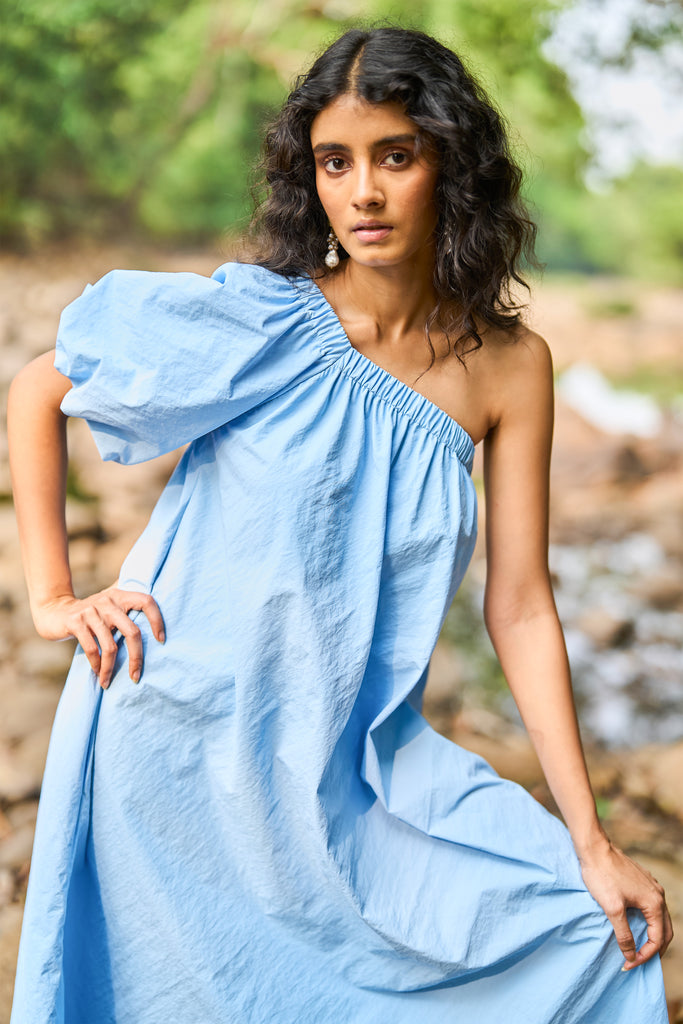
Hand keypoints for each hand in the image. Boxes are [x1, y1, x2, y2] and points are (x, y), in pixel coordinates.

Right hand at [32, 586, 164, 688]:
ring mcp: (91, 611)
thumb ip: (128, 608)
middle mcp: (108, 601)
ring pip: (110, 646)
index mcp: (121, 596)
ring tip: (108, 681)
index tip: (161, 641)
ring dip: (110, 668)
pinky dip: (96, 664)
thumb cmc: (91, 614)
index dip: (157, 620)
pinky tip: (98, 673)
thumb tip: (156, 627)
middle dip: (136, 658)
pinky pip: (91, 648)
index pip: (147, 602)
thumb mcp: (110, 605)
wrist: (55, 610)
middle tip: (136, 676)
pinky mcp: (76, 622)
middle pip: (132, 631)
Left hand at [578, 836, 672, 970]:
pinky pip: (651, 907)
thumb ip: (624, 935)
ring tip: (639, 948)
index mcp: (654, 903)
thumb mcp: (612, 909)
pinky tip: (635, 925)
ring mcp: (651, 886)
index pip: (657, 939)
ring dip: (652, 936)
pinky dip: (648, 922)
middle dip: (653, 949)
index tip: (628, 965)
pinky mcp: (642, 881)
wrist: (594, 849)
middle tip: (639, 962)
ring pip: (659, 918)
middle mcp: (658, 895)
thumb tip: (631, 956)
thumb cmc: (602, 876)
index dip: (645, 956)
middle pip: (664, 930)